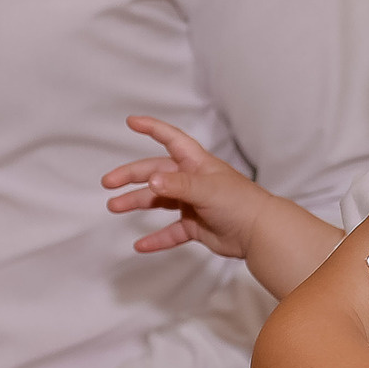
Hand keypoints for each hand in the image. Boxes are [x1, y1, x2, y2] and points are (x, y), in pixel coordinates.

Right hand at [101, 115, 273, 257]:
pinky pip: (170, 232)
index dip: (152, 128)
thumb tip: (151, 180)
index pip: (171, 139)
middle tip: (109, 183)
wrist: (260, 233)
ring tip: (115, 207)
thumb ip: (177, 185)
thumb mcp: (206, 188)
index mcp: (196, 164)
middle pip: (155, 172)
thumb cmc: (240, 202)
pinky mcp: (195, 226)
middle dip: (131, 176)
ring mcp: (192, 204)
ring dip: (136, 203)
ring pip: (158, 201)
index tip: (131, 122)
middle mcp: (191, 180)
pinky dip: (156, 238)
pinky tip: (140, 245)